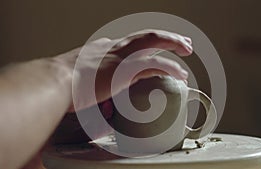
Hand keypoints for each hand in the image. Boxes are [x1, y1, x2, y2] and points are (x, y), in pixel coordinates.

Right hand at [56, 29, 192, 111]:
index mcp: (104, 48)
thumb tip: (93, 95)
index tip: (154, 47)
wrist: (56, 82)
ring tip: (187, 50)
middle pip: (146, 35)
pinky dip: (170, 67)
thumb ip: (89, 82)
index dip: (145, 43)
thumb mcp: (78, 78)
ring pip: (154, 41)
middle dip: (166, 37)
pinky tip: (181, 72)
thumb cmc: (62, 85)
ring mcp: (122, 55)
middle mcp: (115, 47)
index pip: (130, 41)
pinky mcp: (127, 68)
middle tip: (181, 41)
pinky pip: (155, 64)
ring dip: (173, 44)